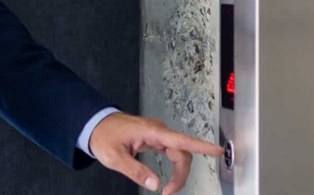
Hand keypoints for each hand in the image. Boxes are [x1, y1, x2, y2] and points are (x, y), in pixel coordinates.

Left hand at [89, 112, 223, 193]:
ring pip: (179, 153)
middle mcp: (159, 131)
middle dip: (181, 174)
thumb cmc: (103, 138)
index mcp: (151, 132)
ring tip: (168, 190)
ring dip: (178, 173)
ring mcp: (158, 134)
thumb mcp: (115, 158)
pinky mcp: (155, 138)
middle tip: (168, 193)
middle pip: (182, 152)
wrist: (95, 124)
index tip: (218, 151)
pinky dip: (174, 167)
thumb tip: (155, 184)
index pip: (180, 140)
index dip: (201, 146)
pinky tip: (170, 178)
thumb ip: (135, 171)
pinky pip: (172, 152)